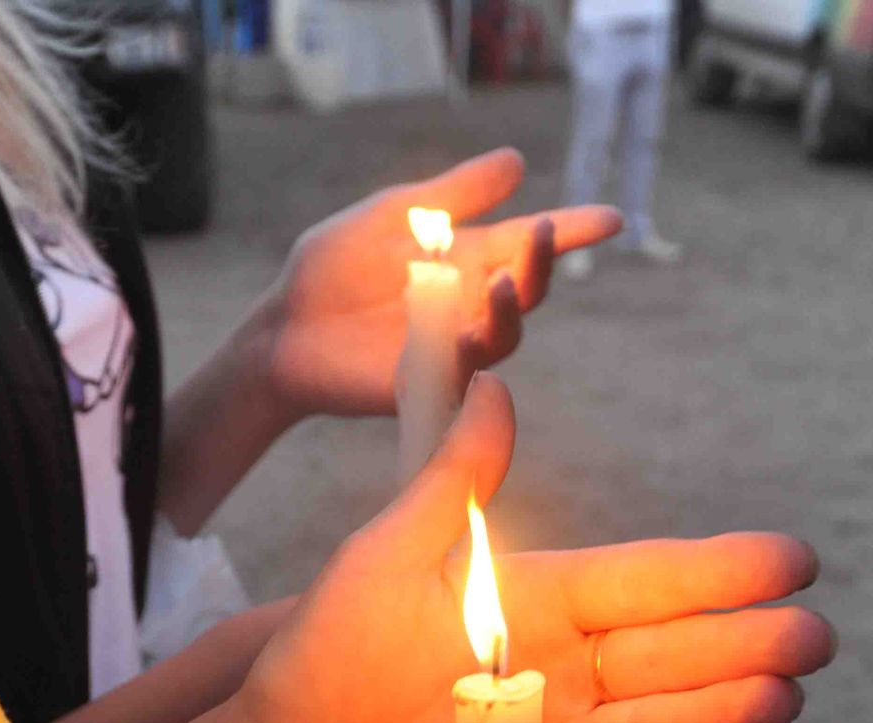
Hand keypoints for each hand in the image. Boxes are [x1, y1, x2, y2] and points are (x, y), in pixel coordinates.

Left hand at [223, 374, 830, 722]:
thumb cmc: (323, 658)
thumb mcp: (388, 554)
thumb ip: (454, 483)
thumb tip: (495, 389)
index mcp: (542, 606)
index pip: (649, 583)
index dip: (720, 573)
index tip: (790, 557)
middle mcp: (564, 677)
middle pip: (675, 658)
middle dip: (746, 646)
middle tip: (813, 634)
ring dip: (723, 712)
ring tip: (782, 694)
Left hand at [256, 148, 620, 423]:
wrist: (285, 325)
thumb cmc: (334, 268)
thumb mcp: (396, 214)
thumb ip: (454, 194)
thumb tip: (518, 162)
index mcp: (468, 259)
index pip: (529, 244)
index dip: (573, 232)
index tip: (613, 218)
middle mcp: (470, 305)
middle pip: (527, 289)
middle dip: (541, 263)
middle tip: (544, 232)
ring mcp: (452, 347)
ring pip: (504, 334)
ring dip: (510, 308)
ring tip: (502, 281)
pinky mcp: (426, 385)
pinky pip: (462, 375)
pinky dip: (471, 355)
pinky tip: (470, 333)